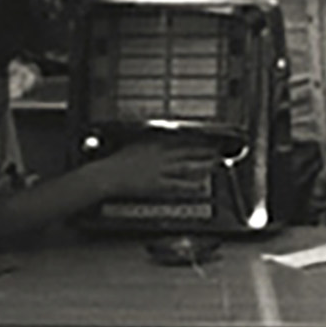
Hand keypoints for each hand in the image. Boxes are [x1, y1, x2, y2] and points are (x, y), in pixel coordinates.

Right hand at [83, 136, 220, 200]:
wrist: (106, 175)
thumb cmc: (116, 162)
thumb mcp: (133, 145)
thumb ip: (148, 143)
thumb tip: (156, 140)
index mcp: (153, 144)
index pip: (180, 140)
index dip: (196, 140)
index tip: (208, 140)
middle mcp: (159, 155)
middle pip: (187, 152)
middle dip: (205, 152)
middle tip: (219, 152)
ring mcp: (159, 169)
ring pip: (186, 166)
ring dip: (202, 165)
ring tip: (215, 166)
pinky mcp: (157, 184)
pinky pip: (177, 184)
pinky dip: (190, 185)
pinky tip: (200, 186)